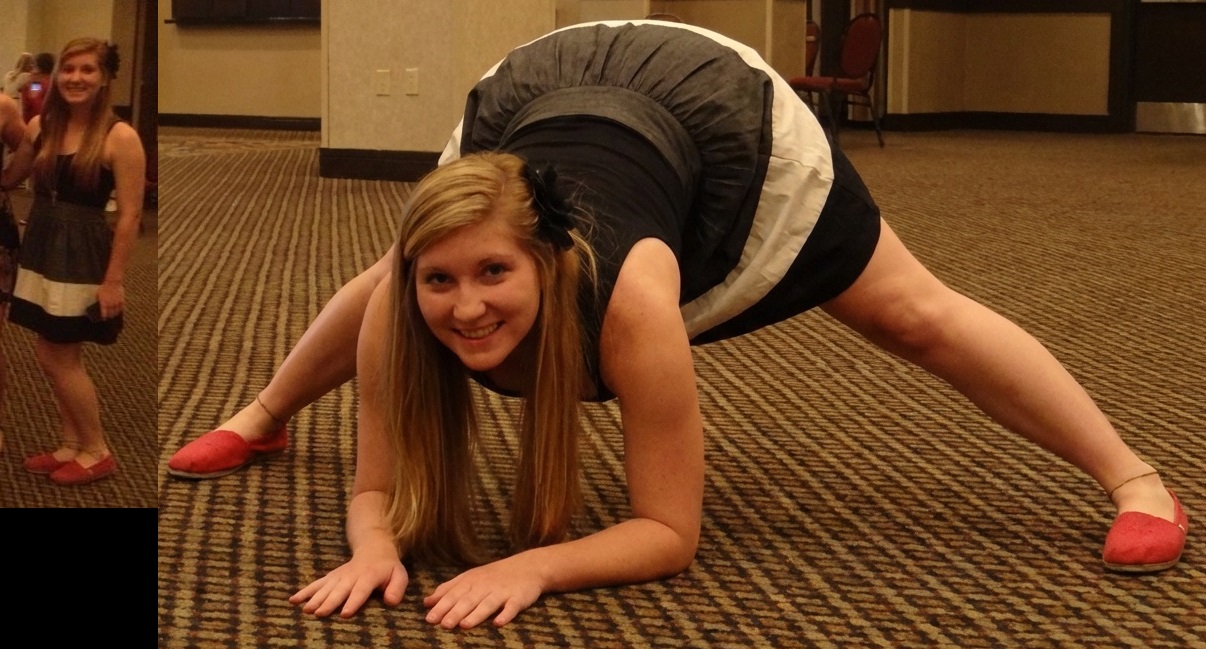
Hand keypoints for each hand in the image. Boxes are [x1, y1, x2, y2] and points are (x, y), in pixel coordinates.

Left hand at [95, 282, 124, 319]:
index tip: (104, 318)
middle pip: (111, 313)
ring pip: (116, 311)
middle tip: (109, 317)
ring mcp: (116, 303)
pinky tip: (119, 311)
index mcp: (104, 303)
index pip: (104, 313)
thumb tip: (100, 305)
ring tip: (114, 315)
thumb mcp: (99, 294)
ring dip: (115, 314)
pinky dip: (120, 310)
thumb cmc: (104, 287)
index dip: (104, 316)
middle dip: (110, 316)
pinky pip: (121, 307)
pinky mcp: (121, 300)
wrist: (112, 282)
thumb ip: (100, 301)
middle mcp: (110, 304)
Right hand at [289, 546, 407, 617]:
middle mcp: (351, 576)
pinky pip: (316, 584)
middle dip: (329, 602)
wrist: (374, 548)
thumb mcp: (399, 575)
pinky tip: (293, 600)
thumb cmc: (388, 568)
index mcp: (369, 576)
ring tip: (305, 610)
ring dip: (315, 598)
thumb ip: (397, 588)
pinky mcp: (331, 577)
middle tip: (319, 614)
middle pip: (339, 590)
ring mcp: (339, 576)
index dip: (353, 601)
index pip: (361, 590)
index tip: (345, 614)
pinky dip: (304, 592)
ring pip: (325, 587)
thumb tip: (390, 602)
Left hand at [423, 556, 543, 628]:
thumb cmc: (494, 576)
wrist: (528, 566)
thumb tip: (426, 602)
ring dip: (476, 614)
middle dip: (455, 612)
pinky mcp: (519, 597)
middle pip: (468, 600)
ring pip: (488, 604)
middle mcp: (485, 586)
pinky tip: (498, 623)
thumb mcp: (470, 578)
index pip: (454, 594)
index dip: (441, 606)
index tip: (429, 619)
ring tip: (465, 625)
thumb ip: (448, 589)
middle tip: (444, 625)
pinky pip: (512, 607)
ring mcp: (502, 591)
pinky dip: (506, 614)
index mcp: (471, 581)